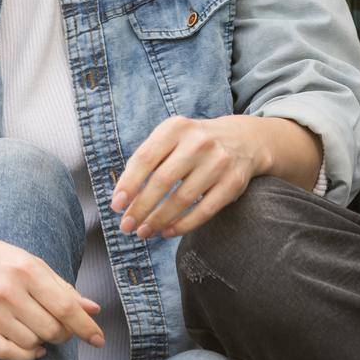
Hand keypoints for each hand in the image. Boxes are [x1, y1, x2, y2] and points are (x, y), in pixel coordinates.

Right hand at [0, 225, 103, 359]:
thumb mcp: (31, 263)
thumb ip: (63, 287)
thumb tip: (93, 309)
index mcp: (27, 270)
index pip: (65, 307)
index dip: (86, 327)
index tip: (99, 339)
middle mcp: (8, 292)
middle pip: (51, 329)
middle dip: (64, 333)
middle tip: (60, 326)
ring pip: (32, 343)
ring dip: (44, 342)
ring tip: (40, 329)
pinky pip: (9, 354)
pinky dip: (27, 356)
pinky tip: (32, 348)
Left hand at [112, 115, 263, 240]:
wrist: (243, 139)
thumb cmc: (193, 144)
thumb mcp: (172, 138)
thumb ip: (147, 161)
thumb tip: (123, 199)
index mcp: (177, 127)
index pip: (146, 157)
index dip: (129, 184)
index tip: (116, 205)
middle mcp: (199, 142)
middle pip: (163, 180)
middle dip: (141, 207)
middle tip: (126, 226)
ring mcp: (219, 162)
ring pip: (183, 198)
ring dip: (159, 220)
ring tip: (144, 232)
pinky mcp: (233, 182)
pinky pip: (205, 210)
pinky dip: (183, 225)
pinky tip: (167, 231)